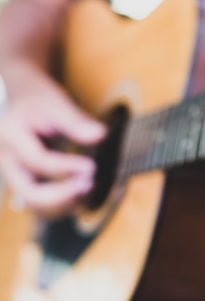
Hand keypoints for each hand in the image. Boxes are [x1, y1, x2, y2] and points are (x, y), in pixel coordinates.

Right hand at [0, 64, 105, 216]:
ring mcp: (11, 171)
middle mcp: (5, 158)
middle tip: (89, 184)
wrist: (19, 96)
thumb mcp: (55, 101)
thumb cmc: (36, 97)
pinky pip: (37, 200)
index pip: (38, 160)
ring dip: (62, 203)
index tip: (91, 166)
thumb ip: (76, 120)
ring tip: (88, 189)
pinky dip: (59, 203)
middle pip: (28, 192)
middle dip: (62, 195)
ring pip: (32, 202)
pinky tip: (81, 193)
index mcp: (10, 135)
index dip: (66, 167)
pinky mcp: (22, 178)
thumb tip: (100, 135)